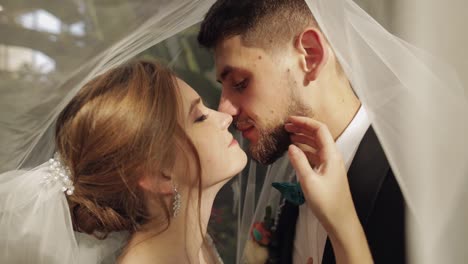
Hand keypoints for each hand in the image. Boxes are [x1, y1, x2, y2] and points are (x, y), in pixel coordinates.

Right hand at [285, 116, 372, 263]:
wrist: (340, 221)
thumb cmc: (327, 204)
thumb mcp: (309, 182)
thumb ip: (299, 162)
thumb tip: (290, 147)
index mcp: (331, 156)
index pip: (320, 130)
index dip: (305, 122)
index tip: (291, 120)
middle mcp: (332, 157)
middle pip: (318, 135)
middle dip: (302, 128)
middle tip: (286, 126)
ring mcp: (330, 164)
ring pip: (316, 145)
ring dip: (303, 138)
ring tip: (289, 135)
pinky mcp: (327, 172)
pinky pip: (315, 155)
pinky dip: (304, 150)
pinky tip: (295, 151)